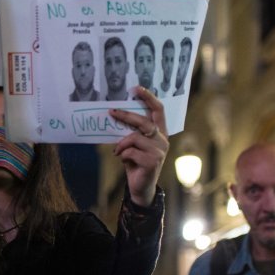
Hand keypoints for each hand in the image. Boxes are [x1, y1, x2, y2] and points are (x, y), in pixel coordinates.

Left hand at [110, 86, 169, 205]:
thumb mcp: (134, 145)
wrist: (141, 187)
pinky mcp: (153, 161)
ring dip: (122, 144)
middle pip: (144, 122)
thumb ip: (131, 131)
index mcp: (160, 132)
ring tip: (118, 151)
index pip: (158, 110)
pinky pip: (131, 151)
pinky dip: (123, 155)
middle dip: (126, 115)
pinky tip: (123, 160)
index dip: (149, 97)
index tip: (136, 88)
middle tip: (111, 112)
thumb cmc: (136, 163)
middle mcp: (162, 139)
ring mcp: (159, 150)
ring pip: (135, 137)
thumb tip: (115, 114)